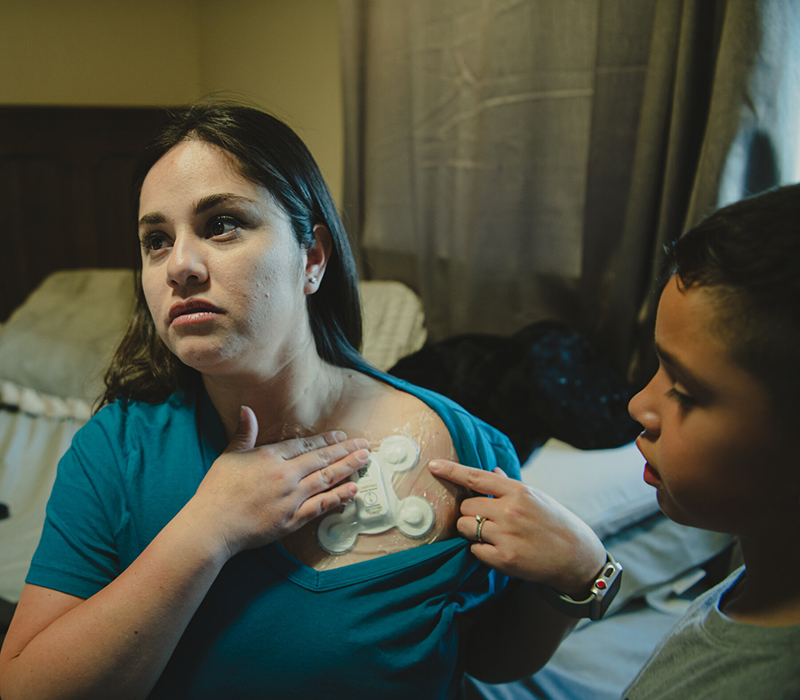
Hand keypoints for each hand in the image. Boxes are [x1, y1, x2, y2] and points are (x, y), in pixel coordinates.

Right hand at [191, 406, 368, 558]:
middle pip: (322, 459)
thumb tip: (246, 409)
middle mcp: (285, 475)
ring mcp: (291, 498)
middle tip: (364, 444)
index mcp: (270, 457)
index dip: (326, 440)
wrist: (211, 525)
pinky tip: (353, 489)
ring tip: (364, 459)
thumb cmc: (217, 491)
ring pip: (326, 479)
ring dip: (348, 467)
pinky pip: (321, 506)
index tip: (341, 435)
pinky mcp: (292, 520)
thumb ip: (244, 432)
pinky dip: (339, 496)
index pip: (305, 445)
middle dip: (345, 449)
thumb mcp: (229, 455)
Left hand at [428, 460, 605, 597]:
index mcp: (518, 491)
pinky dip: (480, 550)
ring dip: (472, 531)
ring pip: (466, 527)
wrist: (577, 557)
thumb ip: (509, 485)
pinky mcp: (504, 560)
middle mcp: (511, 511)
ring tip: (493, 534)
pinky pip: (474, 550)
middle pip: (466, 506)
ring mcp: (507, 536)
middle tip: (486, 519)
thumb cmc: (554, 523)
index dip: (452, 471)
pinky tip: (498, 550)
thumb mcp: (536, 497)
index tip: (433, 466)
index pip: (477, 477)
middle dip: (469, 512)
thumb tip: (491, 469)